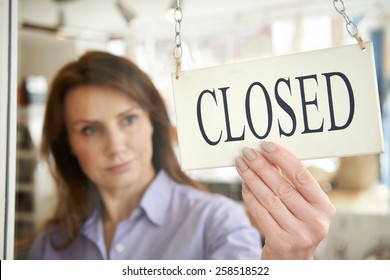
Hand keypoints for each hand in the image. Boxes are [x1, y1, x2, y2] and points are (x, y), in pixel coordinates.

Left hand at [235, 141, 335, 259]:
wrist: (292, 260)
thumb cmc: (298, 226)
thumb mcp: (304, 206)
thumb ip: (292, 184)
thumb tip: (270, 156)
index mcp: (324, 207)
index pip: (302, 176)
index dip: (282, 158)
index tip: (266, 146)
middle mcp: (315, 221)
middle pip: (282, 186)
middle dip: (261, 166)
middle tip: (247, 153)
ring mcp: (298, 234)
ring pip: (269, 198)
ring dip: (252, 179)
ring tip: (241, 166)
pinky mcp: (280, 242)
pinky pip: (260, 213)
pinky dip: (250, 197)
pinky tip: (244, 186)